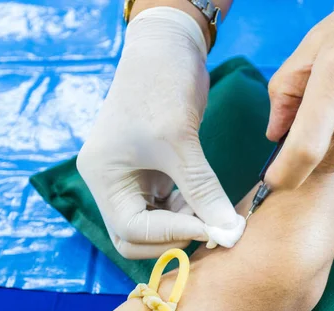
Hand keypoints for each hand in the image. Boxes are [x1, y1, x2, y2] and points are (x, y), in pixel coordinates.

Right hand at [77, 7, 244, 258]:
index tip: (212, 228)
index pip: (131, 229)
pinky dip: (190, 210)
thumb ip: (203, 191)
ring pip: (156, 225)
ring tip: (217, 213)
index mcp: (102, 176)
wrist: (168, 49)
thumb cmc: (162, 88)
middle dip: (173, 238)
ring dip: (186, 225)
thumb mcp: (180, 142)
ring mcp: (133, 178)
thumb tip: (230, 233)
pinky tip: (212, 203)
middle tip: (211, 228)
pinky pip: (169, 207)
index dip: (172, 235)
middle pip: (136, 237)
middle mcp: (112, 183)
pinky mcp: (154, 172)